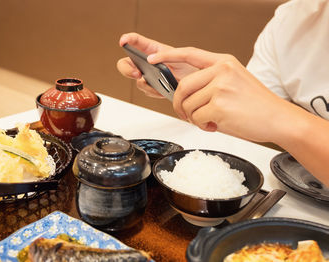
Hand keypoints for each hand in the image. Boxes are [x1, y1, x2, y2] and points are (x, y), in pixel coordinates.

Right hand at [117, 33, 196, 97]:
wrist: (194, 82)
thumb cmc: (188, 65)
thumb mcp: (179, 55)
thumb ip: (164, 55)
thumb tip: (150, 60)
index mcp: (151, 49)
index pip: (135, 41)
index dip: (127, 39)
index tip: (123, 41)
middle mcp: (145, 62)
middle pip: (125, 64)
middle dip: (127, 69)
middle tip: (137, 74)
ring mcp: (146, 75)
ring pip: (136, 80)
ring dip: (145, 84)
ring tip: (157, 84)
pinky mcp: (151, 87)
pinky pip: (146, 90)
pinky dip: (154, 91)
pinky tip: (163, 89)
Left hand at [148, 47, 307, 142]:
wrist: (278, 119)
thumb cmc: (256, 104)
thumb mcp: (234, 81)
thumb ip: (210, 81)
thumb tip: (183, 94)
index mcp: (223, 62)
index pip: (189, 53)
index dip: (167, 56)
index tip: (153, 59)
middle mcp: (221, 71)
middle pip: (182, 86)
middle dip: (178, 104)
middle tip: (183, 114)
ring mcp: (220, 87)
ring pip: (188, 105)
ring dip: (193, 117)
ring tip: (209, 120)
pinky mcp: (219, 106)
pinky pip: (195, 118)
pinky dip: (201, 125)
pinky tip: (215, 125)